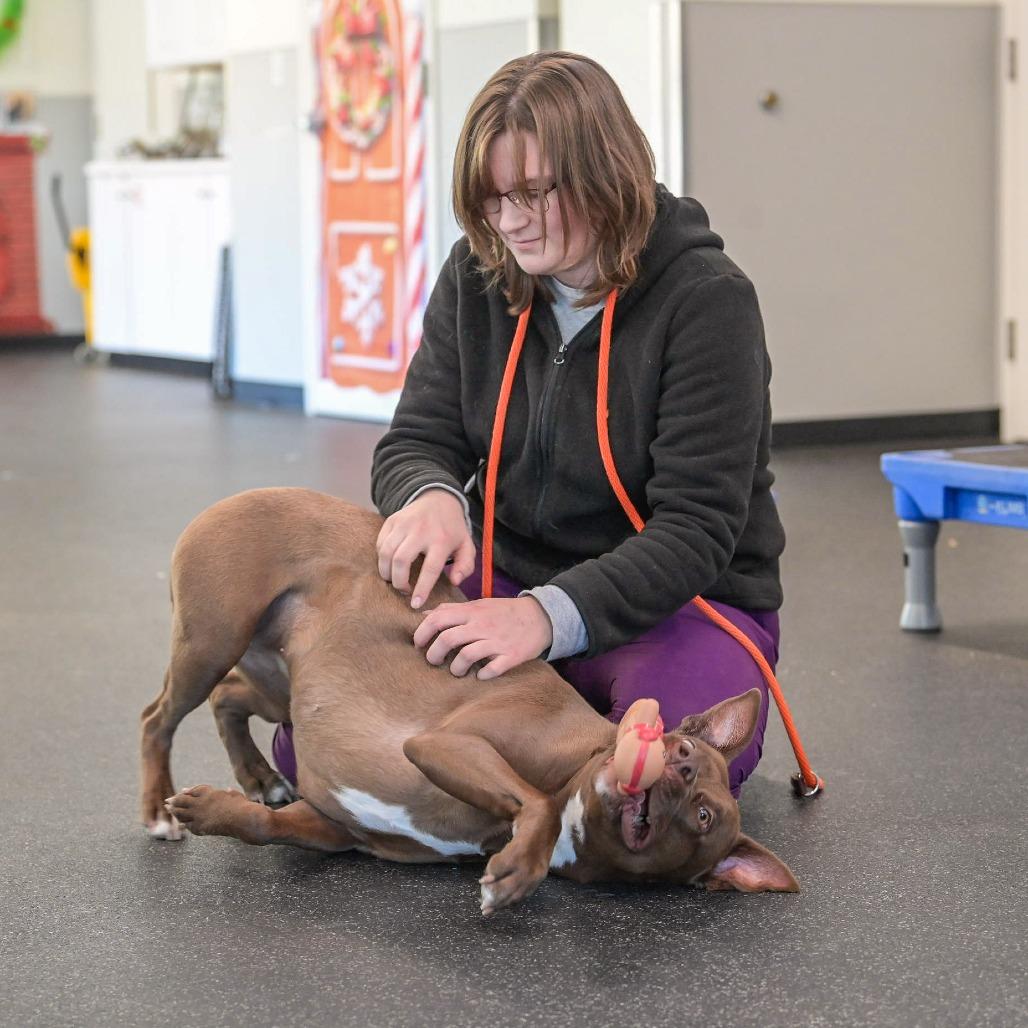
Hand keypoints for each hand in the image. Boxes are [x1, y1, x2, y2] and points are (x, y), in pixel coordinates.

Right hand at [376, 490, 475, 608]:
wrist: (439, 499)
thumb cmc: (452, 529)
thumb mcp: (466, 546)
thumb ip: (465, 566)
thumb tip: (454, 582)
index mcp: (442, 539)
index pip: (430, 569)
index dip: (421, 589)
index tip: (415, 604)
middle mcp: (421, 530)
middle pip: (401, 561)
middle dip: (398, 582)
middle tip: (403, 591)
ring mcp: (404, 524)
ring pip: (386, 553)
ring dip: (386, 572)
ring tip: (394, 580)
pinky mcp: (392, 521)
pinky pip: (380, 544)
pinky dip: (382, 558)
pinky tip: (390, 564)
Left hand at [413, 596, 552, 679]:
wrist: (541, 617)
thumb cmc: (503, 612)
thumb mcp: (478, 605)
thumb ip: (452, 610)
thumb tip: (423, 616)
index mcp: (472, 611)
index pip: (437, 619)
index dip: (422, 633)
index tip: (418, 644)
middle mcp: (482, 625)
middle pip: (447, 640)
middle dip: (434, 654)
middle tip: (434, 661)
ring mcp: (497, 641)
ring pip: (466, 656)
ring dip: (456, 668)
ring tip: (456, 670)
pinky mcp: (512, 656)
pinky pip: (491, 670)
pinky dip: (482, 675)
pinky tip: (480, 675)